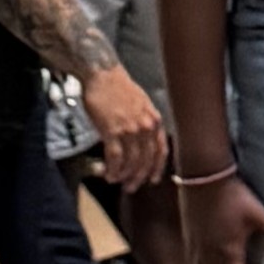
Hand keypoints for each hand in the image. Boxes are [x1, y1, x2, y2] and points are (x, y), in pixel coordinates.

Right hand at [80, 64, 165, 188]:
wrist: (102, 75)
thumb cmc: (118, 88)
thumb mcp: (142, 104)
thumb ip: (145, 122)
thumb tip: (143, 141)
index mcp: (155, 121)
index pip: (161, 151)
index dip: (157, 168)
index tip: (152, 179)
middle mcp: (146, 127)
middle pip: (146, 160)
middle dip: (139, 177)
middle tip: (132, 187)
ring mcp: (130, 130)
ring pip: (131, 161)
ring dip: (124, 175)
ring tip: (118, 182)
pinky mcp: (112, 131)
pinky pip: (115, 157)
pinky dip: (113, 169)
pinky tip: (109, 175)